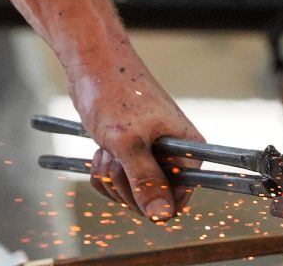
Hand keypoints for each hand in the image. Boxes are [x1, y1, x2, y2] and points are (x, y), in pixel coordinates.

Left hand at [66, 47, 199, 222]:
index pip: (179, 200)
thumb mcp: (128, 143)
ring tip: (110, 145)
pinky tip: (102, 148)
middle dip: (124, 183)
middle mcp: (175, 154)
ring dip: (111, 174)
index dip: (153, 201)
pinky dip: (103, 170)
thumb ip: (145, 181)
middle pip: (150, 200)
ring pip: (129, 193)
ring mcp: (152, 155)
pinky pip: (115, 182)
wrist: (94, 66)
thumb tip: (162, 216)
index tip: (134, 183)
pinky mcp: (132, 153)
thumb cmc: (115, 95)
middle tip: (118, 153)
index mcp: (188, 149)